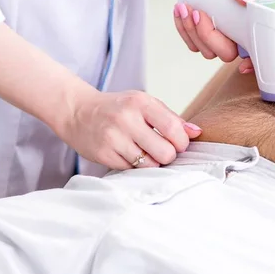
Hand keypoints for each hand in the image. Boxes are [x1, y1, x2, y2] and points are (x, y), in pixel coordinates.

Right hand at [59, 89, 201, 169]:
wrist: (77, 112)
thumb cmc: (117, 108)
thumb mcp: (144, 104)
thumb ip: (171, 118)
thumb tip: (196, 133)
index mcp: (140, 103)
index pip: (173, 129)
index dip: (182, 142)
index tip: (178, 143)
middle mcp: (126, 119)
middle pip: (165, 153)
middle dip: (168, 156)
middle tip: (161, 151)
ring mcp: (113, 138)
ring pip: (149, 166)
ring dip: (152, 163)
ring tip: (144, 153)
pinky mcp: (103, 154)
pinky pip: (131, 170)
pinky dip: (134, 167)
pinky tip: (128, 155)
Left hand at [174, 0, 262, 72]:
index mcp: (253, 18)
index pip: (260, 48)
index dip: (254, 63)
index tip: (243, 66)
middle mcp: (238, 32)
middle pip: (227, 54)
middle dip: (209, 37)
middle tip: (199, 13)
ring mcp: (219, 36)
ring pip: (207, 51)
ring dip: (192, 31)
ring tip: (185, 6)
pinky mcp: (201, 36)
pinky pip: (192, 44)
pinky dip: (182, 28)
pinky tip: (180, 8)